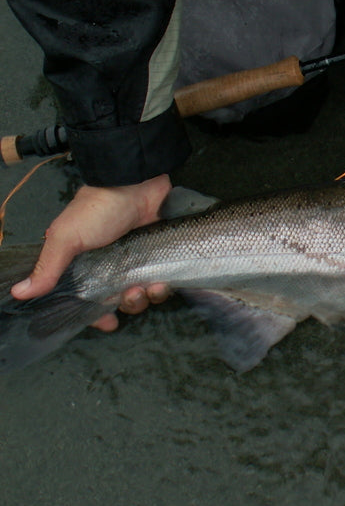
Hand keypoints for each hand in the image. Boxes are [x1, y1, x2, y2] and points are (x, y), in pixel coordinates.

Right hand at [10, 174, 173, 331]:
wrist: (136, 182)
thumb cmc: (97, 207)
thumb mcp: (67, 237)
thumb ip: (48, 267)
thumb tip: (20, 292)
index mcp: (83, 265)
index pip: (87, 299)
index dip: (96, 315)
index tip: (107, 323)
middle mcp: (110, 266)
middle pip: (119, 302)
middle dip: (126, 305)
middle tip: (129, 295)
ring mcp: (137, 261)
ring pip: (143, 295)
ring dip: (146, 298)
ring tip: (147, 287)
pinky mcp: (158, 255)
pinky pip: (163, 282)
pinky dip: (162, 287)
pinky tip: (162, 282)